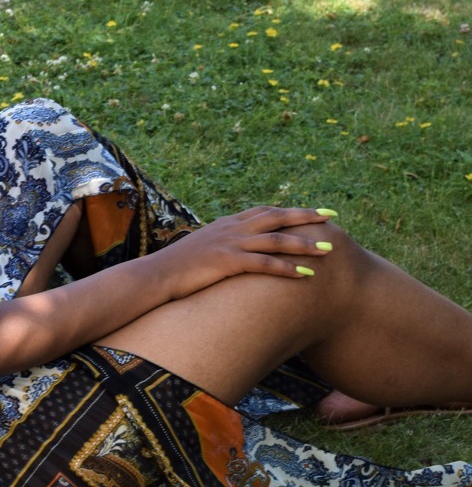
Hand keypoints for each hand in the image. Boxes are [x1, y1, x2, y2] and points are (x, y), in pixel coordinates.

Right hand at [160, 207, 335, 300]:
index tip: (312, 211)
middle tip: (331, 216)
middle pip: (276, 217)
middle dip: (306, 216)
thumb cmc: (177, 269)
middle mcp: (231, 229)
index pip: (265, 211)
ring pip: (276, 240)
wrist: (155, 275)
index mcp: (227, 224)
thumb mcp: (203, 250)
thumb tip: (235, 255)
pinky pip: (263, 264)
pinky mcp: (227, 261)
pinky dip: (286, 269)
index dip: (290, 210)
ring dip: (304, 244)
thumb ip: (222, 247)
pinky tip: (305, 275)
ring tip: (328, 250)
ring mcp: (229, 243)